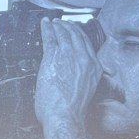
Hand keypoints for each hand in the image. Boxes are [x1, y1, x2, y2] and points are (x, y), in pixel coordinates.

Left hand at [35, 16, 100, 138]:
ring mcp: (69, 56)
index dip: (79, 35)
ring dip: (57, 26)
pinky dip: (47, 29)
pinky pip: (50, 37)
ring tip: (53, 23)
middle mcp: (84, 58)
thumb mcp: (88, 91)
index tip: (74, 31)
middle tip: (62, 23)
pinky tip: (44, 25)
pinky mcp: (53, 57)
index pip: (87, 44)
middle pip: (76, 36)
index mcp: (94, 67)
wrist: (65, 115)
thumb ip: (86, 79)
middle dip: (68, 27)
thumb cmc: (73, 110)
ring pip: (64, 34)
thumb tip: (79, 76)